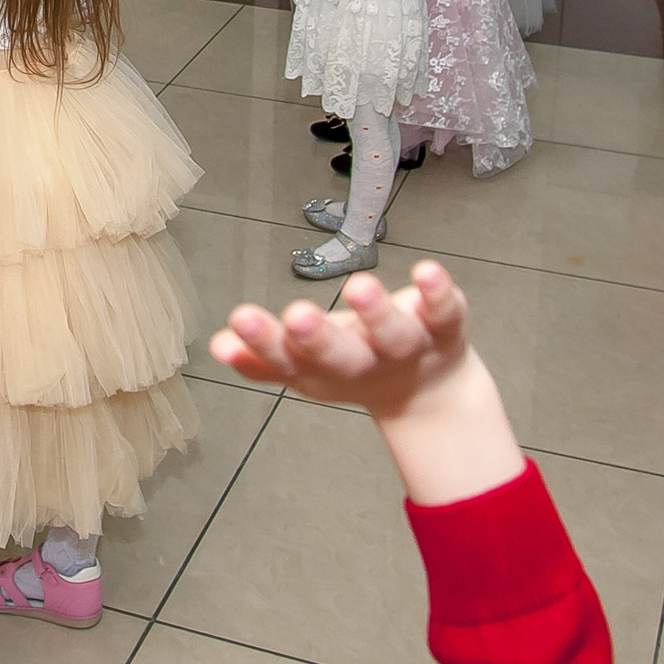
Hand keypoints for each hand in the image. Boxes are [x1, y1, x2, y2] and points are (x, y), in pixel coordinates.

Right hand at [213, 263, 523, 506]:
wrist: (429, 393)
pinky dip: (439, 292)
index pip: (289, 360)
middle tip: (297, 316)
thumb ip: (262, 357)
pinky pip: (445, 311)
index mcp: (322, 370)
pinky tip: (428, 270)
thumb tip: (218, 345)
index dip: (265, 343)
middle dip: (319, 338)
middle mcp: (364, 364)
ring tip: (360, 285)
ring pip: (394, 334)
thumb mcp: (305, 366)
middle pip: (341, 356)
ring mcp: (406, 347)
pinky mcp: (445, 328)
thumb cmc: (354, 365)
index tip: (240, 319)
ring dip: (378, 312)